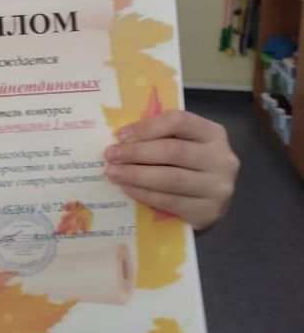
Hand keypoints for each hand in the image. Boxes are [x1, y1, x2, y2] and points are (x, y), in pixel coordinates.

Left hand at [103, 109, 238, 231]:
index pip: (179, 121)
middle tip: (110, 155)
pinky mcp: (208, 212)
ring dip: (136, 175)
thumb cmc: (188, 168)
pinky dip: (145, 194)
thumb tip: (121, 137)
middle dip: (136, 153)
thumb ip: (161, 137)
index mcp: (213, 133)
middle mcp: (222, 159)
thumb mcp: (183, 145)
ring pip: (171, 178)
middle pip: (173, 151)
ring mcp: (217, 187)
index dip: (147, 127)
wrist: (207, 205)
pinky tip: (128, 189)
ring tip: (113, 173)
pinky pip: (170, 201)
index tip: (121, 135)